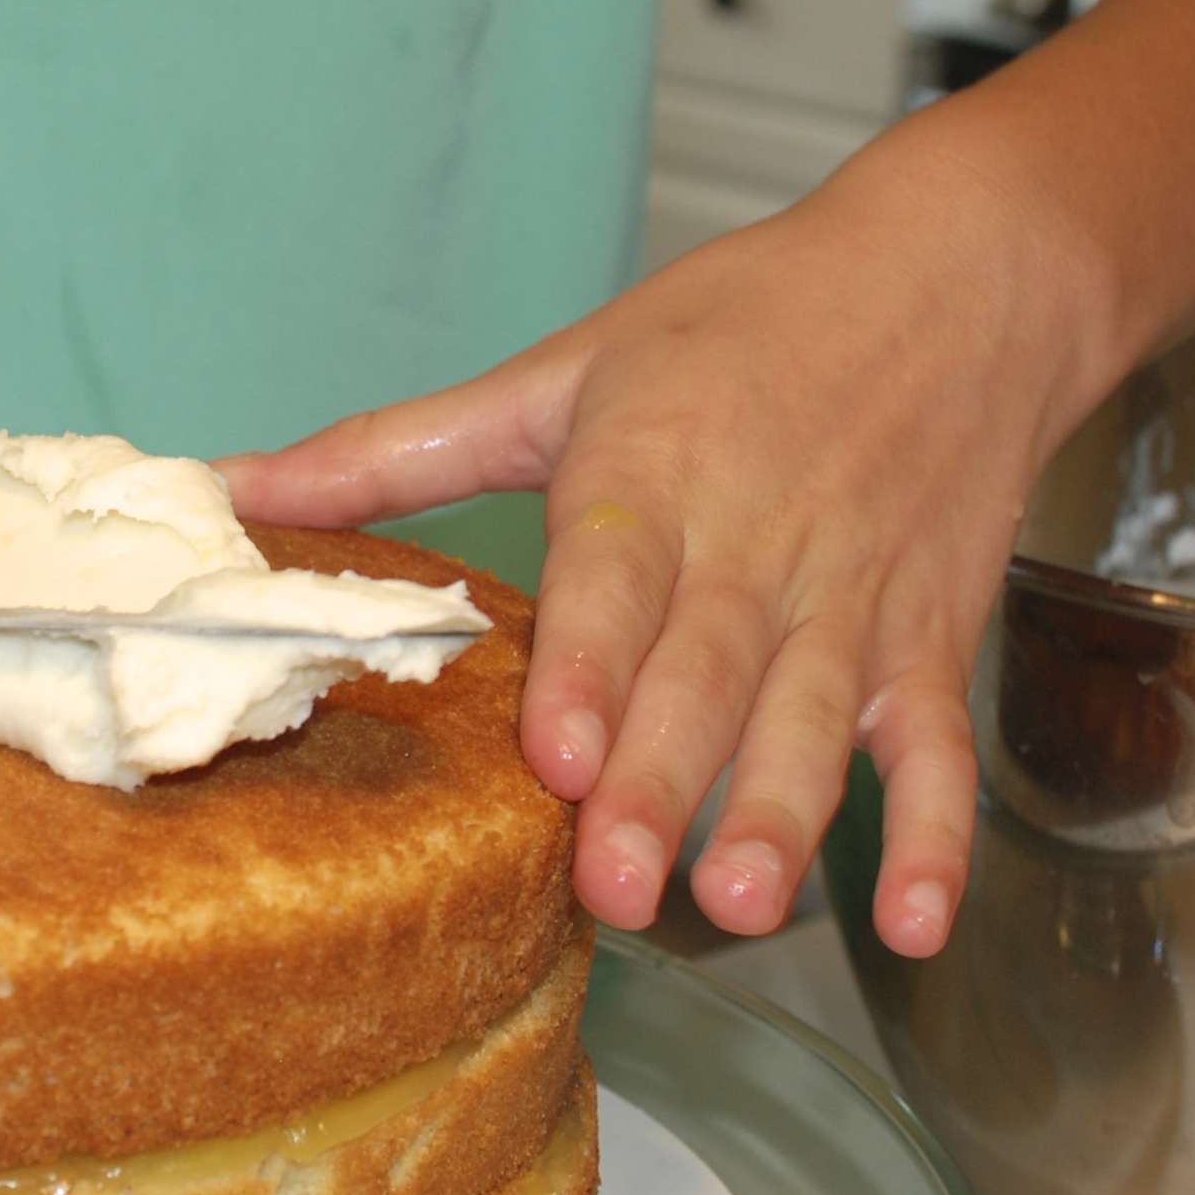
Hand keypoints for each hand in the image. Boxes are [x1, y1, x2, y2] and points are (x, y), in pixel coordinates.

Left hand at [220, 163, 1095, 957]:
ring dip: (782, 816)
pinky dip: (936, 837)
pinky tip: (912, 924)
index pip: (617, 581)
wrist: (962, 271)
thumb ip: (394, 450)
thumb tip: (231, 485)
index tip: (549, 754)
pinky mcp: (929, 635)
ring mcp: (853, 597)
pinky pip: (938, 746)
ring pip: (818, 721)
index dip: (588, 671)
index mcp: (653, 472)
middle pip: (707, 675)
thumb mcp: (561, 370)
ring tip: (737, 905)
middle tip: (613, 888)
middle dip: (658, 784)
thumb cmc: (745, 320)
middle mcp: (758, 543)